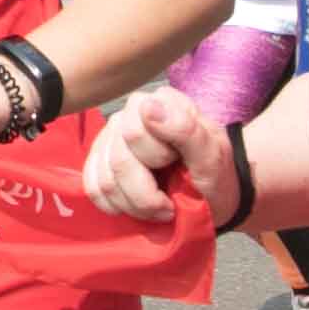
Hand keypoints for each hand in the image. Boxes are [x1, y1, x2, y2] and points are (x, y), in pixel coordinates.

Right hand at [83, 84, 226, 221]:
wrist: (212, 197)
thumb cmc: (216, 175)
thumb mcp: (212, 157)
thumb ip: (185, 129)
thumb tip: (148, 106)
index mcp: (161, 101)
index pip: (135, 133)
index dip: (156, 160)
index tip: (180, 167)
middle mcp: (130, 113)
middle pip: (118, 160)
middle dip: (145, 194)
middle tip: (170, 202)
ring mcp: (110, 136)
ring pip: (104, 178)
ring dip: (133, 205)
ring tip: (158, 207)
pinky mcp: (99, 160)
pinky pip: (92, 186)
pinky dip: (115, 206)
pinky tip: (136, 207)